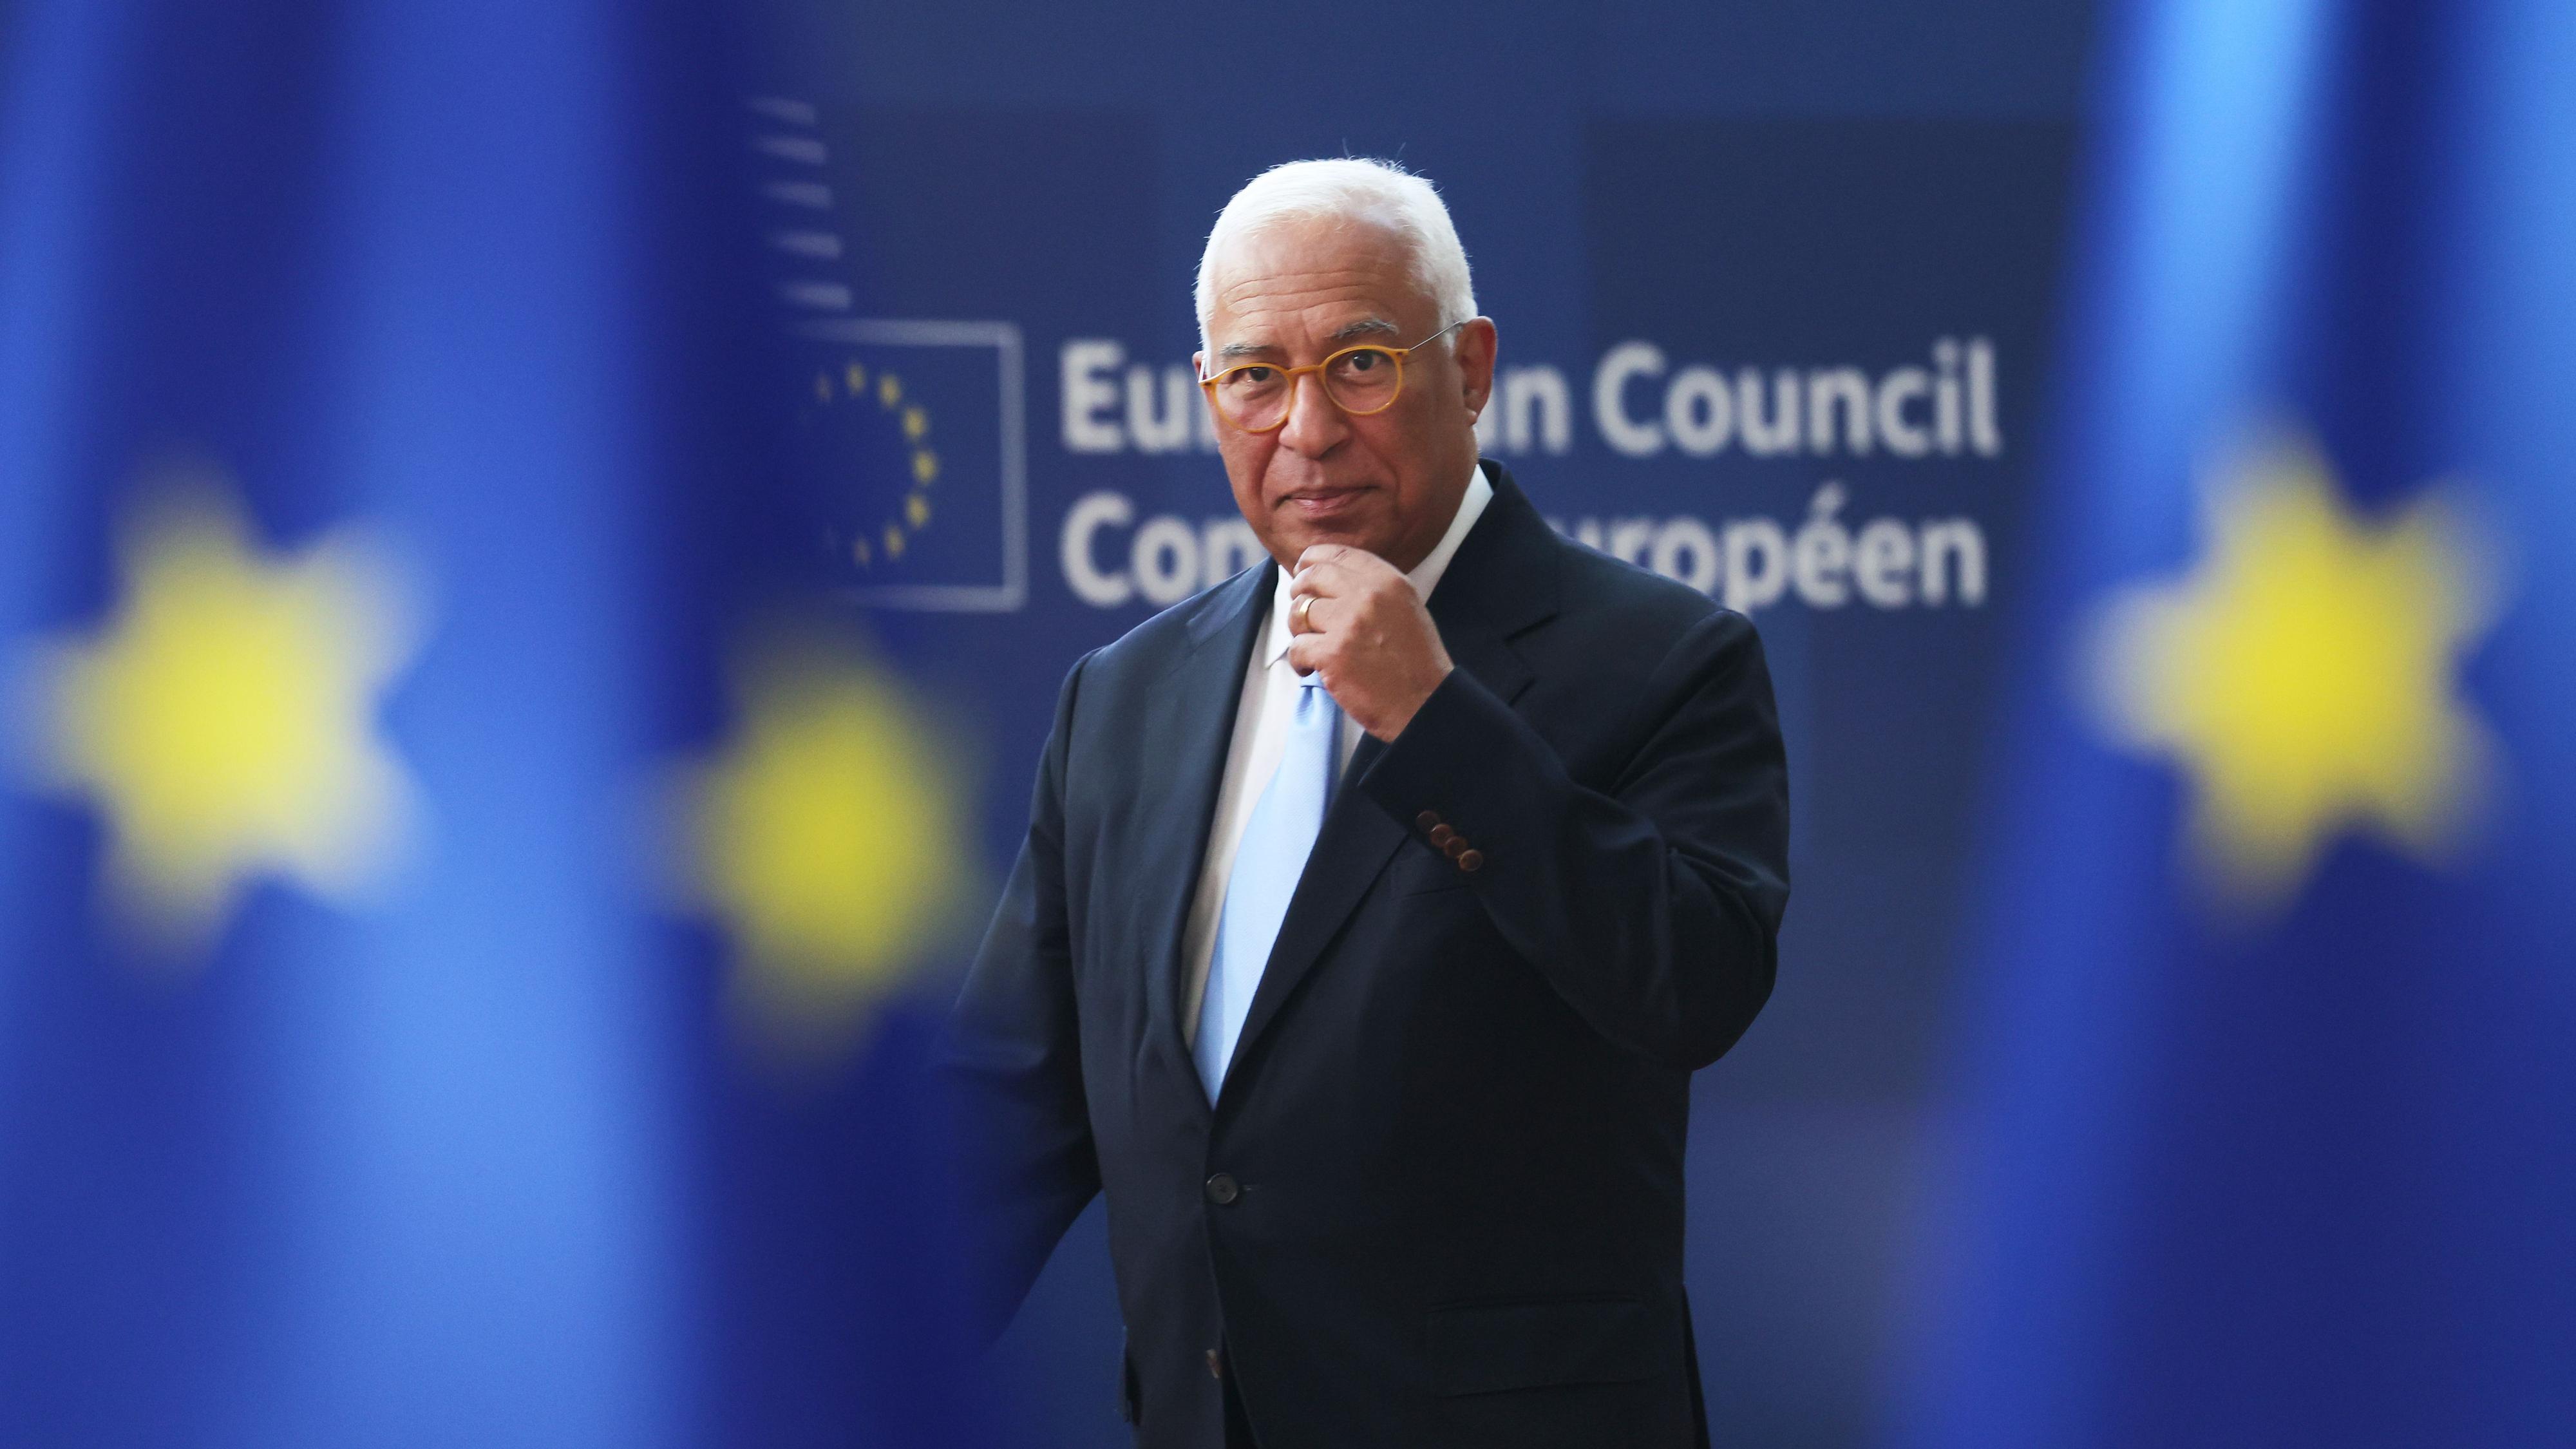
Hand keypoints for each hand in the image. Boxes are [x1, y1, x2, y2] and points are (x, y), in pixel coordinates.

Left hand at [1284, 545, 1453, 739]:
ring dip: (1298, 630)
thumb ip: (1372, 588)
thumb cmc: (1416, 662)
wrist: (1426, 703)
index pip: (1336, 554)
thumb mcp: (1405, 607)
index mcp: (1387, 580)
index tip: (1303, 573)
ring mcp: (1348, 623)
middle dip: (1298, 593)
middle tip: (1301, 613)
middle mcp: (1367, 595)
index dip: (1311, 562)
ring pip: (1298, 612)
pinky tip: (1312, 669)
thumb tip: (1328, 576)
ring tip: (1312, 647)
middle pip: (1311, 577)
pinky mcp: (1332, 654)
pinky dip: (1299, 661)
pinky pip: (1296, 647)